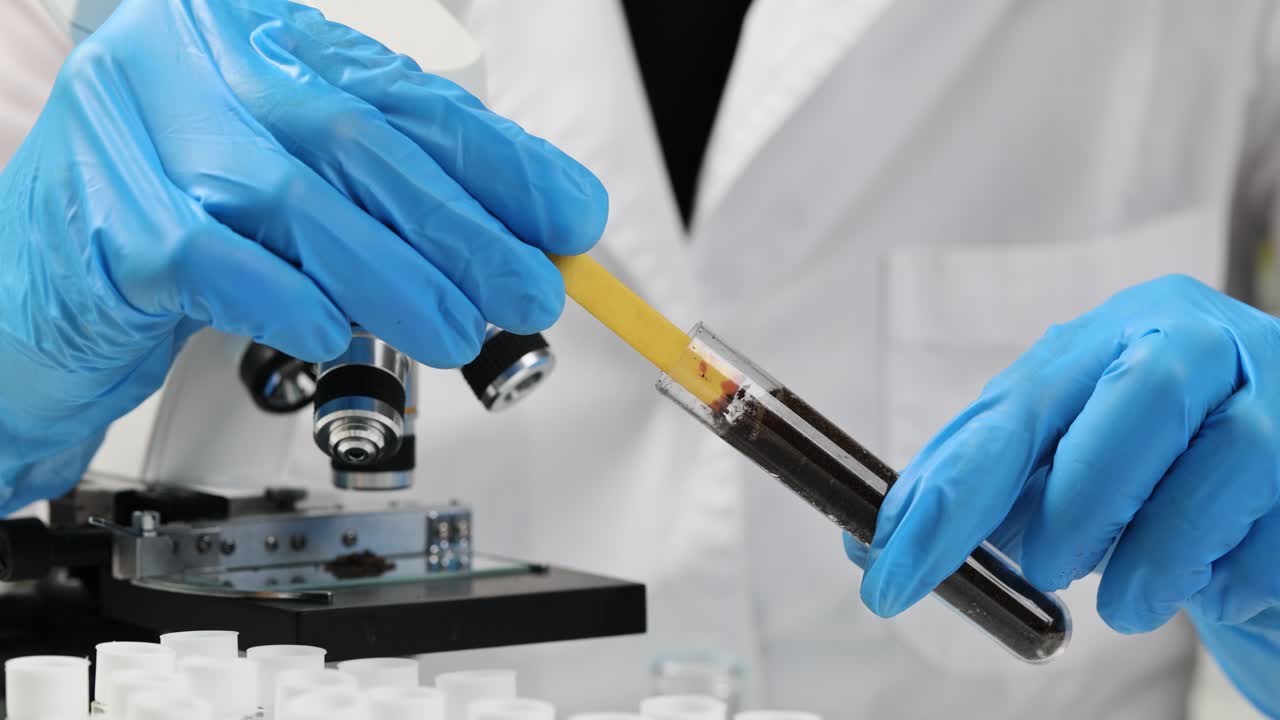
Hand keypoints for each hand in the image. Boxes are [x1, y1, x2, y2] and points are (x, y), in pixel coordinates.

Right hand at [0, 0, 606, 511]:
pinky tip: (328, 330)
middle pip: (359, 142)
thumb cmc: (169, 239)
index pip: (399, 94)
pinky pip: (217, 260)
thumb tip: (517, 238)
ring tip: (458, 330)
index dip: (496, 161)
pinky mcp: (103, 218)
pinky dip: (288, 301)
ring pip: (299, 201)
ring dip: (399, 278)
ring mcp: (136, 133)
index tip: (566, 215)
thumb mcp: (293, 201)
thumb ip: (388, 201)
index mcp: (249, 37)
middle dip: (464, 228)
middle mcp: (189, 62)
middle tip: (531, 288)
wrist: (28, 302)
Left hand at [853, 275, 1279, 714]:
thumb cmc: (1152, 478)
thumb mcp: (1060, 471)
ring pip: (1226, 461)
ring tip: (1132, 599)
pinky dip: (1234, 580)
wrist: (1274, 499)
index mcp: (1115, 334)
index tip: (893, 566)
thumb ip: (978, 493)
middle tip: (1047, 568)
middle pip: (1135, 398)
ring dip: (1158, 557)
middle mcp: (1203, 341)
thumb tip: (871, 540)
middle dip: (1077, 502)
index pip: (1018, 405)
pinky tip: (1217, 581)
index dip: (949, 492)